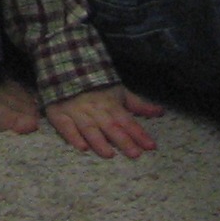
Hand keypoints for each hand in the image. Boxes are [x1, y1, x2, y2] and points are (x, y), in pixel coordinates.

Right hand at [44, 84, 164, 158]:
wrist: (64, 66)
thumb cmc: (96, 84)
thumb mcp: (119, 91)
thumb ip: (138, 104)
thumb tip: (160, 112)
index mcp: (111, 103)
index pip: (127, 121)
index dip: (139, 133)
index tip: (151, 146)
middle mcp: (95, 109)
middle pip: (110, 127)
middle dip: (123, 140)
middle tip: (135, 154)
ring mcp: (76, 111)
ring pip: (89, 128)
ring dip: (99, 141)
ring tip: (109, 154)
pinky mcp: (59, 114)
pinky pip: (65, 127)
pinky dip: (73, 137)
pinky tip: (82, 147)